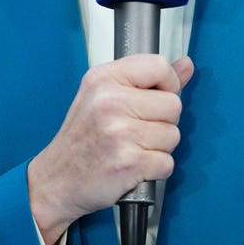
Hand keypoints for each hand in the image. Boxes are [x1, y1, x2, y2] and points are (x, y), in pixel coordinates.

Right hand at [27, 55, 193, 244]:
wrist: (57, 180)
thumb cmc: (82, 138)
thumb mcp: (105, 95)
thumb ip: (148, 79)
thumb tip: (186, 65)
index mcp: (104, 78)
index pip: (159, 66)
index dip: (168, 84)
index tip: (157, 97)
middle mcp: (110, 102)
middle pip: (173, 105)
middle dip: (163, 121)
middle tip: (137, 130)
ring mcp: (119, 133)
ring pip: (173, 135)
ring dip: (159, 147)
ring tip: (133, 147)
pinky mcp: (128, 163)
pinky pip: (167, 162)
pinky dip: (155, 169)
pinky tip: (134, 165)